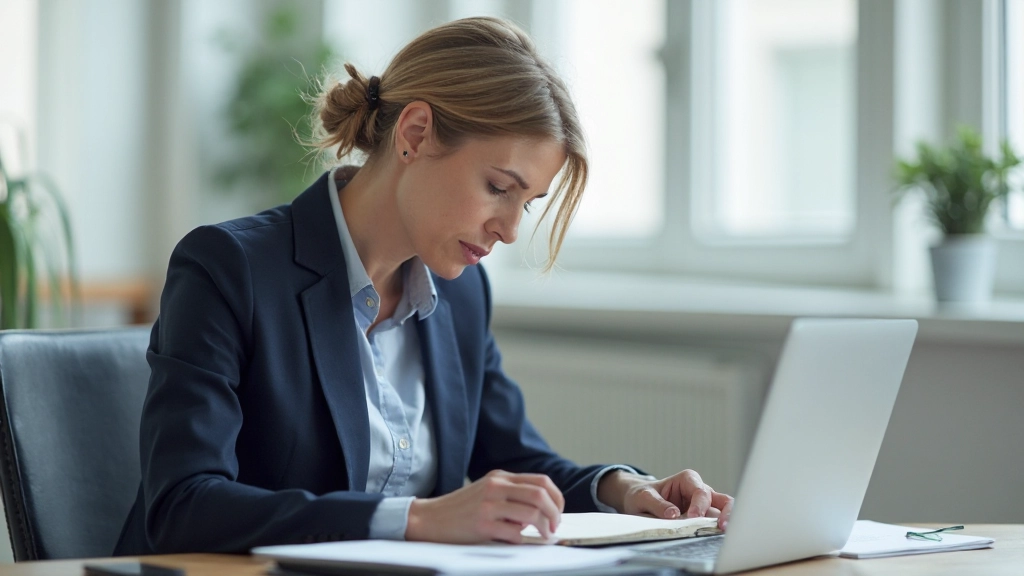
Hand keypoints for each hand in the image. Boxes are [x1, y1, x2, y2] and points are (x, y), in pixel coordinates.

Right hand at [405, 470, 563, 543]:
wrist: (429, 518)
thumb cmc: (460, 508)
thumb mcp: (487, 491)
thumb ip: (512, 494)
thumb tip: (541, 510)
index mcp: (500, 477)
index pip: (541, 481)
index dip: (557, 498)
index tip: (558, 511)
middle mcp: (496, 486)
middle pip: (540, 495)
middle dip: (555, 513)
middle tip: (555, 526)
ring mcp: (489, 505)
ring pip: (531, 514)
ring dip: (544, 527)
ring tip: (544, 535)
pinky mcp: (482, 524)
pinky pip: (514, 533)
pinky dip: (522, 539)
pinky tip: (517, 540)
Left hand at [599, 469, 733, 529]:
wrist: (637, 500)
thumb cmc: (642, 494)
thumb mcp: (643, 497)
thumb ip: (658, 505)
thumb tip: (674, 514)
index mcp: (687, 479)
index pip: (700, 492)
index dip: (699, 506)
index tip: (693, 518)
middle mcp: (700, 490)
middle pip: (721, 499)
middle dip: (726, 512)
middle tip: (723, 526)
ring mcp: (704, 505)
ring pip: (723, 511)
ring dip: (726, 521)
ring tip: (724, 533)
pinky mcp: (702, 518)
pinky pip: (715, 523)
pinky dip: (717, 529)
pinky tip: (717, 537)